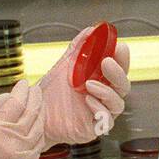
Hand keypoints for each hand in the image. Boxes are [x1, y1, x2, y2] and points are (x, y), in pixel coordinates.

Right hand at [0, 79, 46, 158]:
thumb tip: (5, 98)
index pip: (16, 104)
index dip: (21, 91)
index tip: (23, 83)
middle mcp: (16, 142)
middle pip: (32, 113)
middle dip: (35, 98)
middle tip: (35, 89)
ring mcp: (25, 155)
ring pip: (39, 128)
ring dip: (40, 113)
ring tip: (38, 103)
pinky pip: (39, 144)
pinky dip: (40, 130)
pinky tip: (37, 124)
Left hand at [38, 25, 130, 144]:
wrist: (35, 112)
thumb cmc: (52, 92)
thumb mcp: (65, 65)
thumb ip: (78, 48)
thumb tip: (90, 30)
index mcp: (102, 80)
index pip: (120, 68)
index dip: (123, 58)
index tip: (119, 47)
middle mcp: (105, 96)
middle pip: (123, 86)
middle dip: (118, 73)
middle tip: (106, 62)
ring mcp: (102, 112)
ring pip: (118, 103)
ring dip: (107, 92)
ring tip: (89, 84)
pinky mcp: (95, 127)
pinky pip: (106, 120)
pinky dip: (99, 108)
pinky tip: (87, 100)